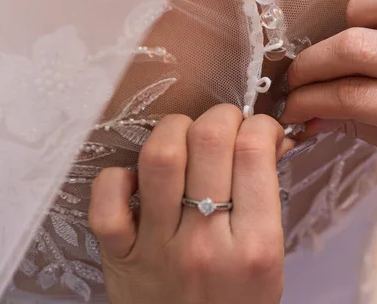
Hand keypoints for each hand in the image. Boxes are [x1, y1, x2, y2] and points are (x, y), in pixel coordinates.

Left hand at [89, 104, 289, 303]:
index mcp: (254, 246)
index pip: (253, 151)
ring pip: (160, 156)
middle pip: (209, 140)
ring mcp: (157, 248)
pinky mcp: (119, 257)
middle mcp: (205, 243)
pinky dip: (119, 176)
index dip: (259, 125)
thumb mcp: (270, 260)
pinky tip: (139, 181)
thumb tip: (265, 140)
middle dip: (222, 116)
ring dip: (175, 129)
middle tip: (225, 127)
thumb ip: (267, 199)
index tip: (258, 132)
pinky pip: (106, 199)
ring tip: (185, 137)